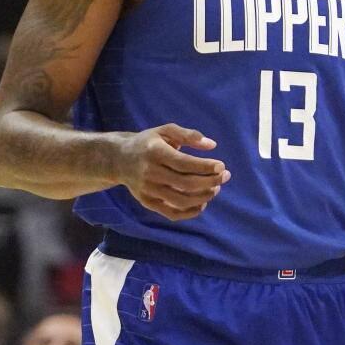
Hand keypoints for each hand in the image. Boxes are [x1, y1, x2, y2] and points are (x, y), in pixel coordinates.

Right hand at [116, 123, 230, 220]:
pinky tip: (202, 203)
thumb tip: (211, 145)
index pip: (185, 163)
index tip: (222, 166)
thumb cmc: (148, 142)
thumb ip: (189, 135)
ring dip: (203, 197)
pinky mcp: (147, 202)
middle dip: (210, 182)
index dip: (206, 167)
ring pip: (181, 200)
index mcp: (155, 152)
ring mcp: (148, 190)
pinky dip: (190, 212)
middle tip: (225, 176)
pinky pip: (171, 213)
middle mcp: (150, 173)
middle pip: (185, 183)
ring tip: (215, 189)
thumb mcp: (166, 131)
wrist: (119, 159)